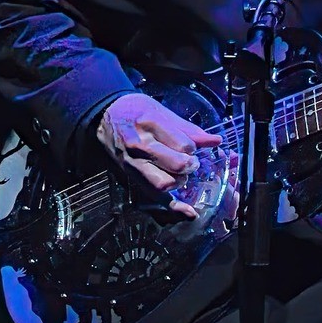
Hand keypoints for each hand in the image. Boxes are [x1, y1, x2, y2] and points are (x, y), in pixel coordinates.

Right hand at [95, 92, 222, 215]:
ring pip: (163, 184)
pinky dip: (171, 206)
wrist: (105, 116)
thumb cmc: (135, 111)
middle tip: (190, 163)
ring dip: (179, 182)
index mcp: (151, 124)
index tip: (191, 148)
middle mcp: (140, 145)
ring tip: (180, 174)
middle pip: (175, 166)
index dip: (193, 149)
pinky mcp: (130, 175)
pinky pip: (152, 195)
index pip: (183, 145)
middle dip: (190, 166)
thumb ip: (189, 129)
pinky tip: (187, 211)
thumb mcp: (162, 111)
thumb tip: (216, 141)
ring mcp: (133, 162)